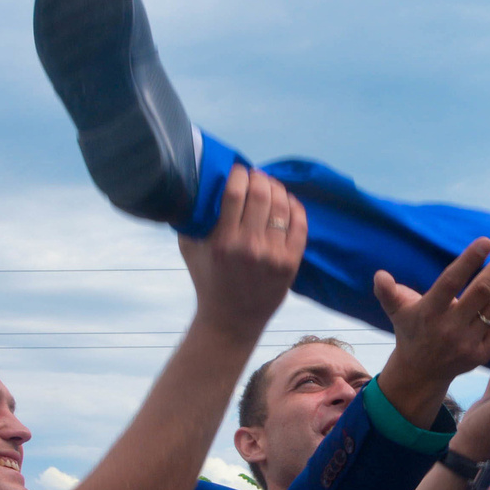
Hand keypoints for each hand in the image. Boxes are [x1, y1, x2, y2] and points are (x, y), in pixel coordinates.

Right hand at [178, 165, 306, 341]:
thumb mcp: (189, 247)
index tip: (239, 170)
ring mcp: (273, 255)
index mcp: (223, 240)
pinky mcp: (290, 263)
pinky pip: (300, 226)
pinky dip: (296, 207)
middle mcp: (249, 246)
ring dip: (278, 189)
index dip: (240, 174)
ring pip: (283, 206)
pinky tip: (288, 201)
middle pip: (262, 194)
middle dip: (260, 177)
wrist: (231, 319)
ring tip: (272, 186)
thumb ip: (193, 217)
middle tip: (257, 175)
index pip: (235, 192)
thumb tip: (197, 183)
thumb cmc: (208, 280)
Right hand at [375, 238, 489, 399]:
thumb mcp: (396, 311)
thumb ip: (388, 292)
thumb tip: (380, 275)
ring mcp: (468, 343)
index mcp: (429, 313)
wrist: (421, 372)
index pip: (452, 282)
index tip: (487, 241)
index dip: (469, 260)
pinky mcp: (482, 354)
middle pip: (482, 292)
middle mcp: (449, 329)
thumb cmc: (411, 331)